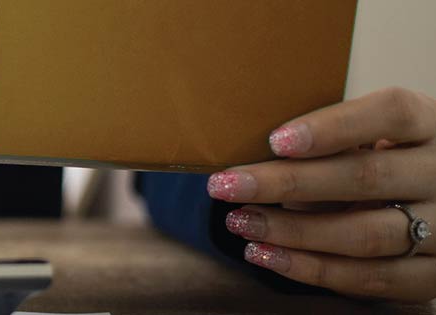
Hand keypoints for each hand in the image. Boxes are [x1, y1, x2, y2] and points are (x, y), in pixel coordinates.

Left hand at [208, 87, 435, 301]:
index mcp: (431, 124)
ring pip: (366, 235)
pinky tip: (268, 255)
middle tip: (226, 185)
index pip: (390, 113)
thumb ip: (334, 144)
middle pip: (366, 177)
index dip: (333, 127)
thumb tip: (257, 159)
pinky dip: (313, 269)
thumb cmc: (389, 160)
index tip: (275, 140)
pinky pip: (373, 279)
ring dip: (293, 232)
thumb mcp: (376, 138)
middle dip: (287, 183)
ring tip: (240, 221)